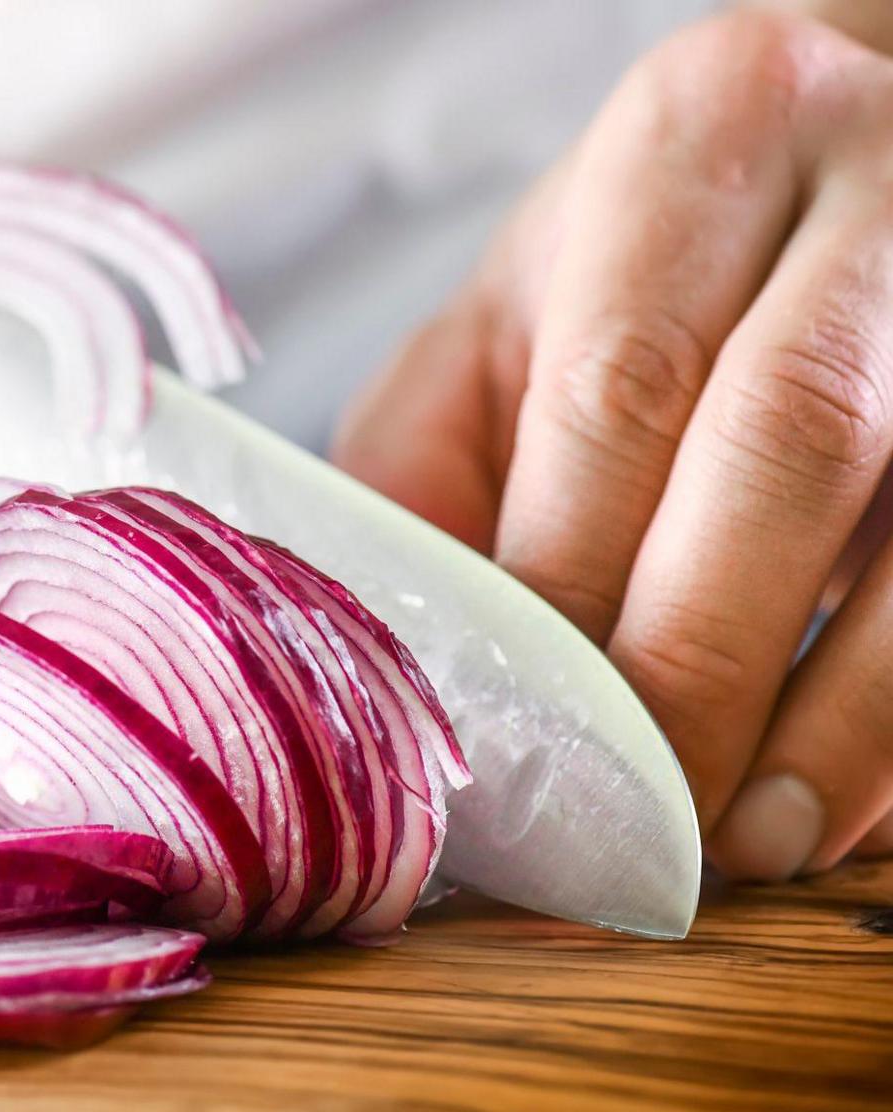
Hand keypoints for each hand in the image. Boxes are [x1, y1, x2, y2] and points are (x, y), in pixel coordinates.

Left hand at [334, 8, 892, 881]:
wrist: (868, 147)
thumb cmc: (657, 257)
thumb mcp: (513, 309)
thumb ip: (432, 456)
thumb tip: (397, 651)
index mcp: (704, 139)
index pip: (620, 389)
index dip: (568, 583)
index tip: (519, 729)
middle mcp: (876, 191)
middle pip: (785, 447)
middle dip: (698, 660)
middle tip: (632, 814)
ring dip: (840, 716)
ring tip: (744, 840)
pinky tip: (837, 794)